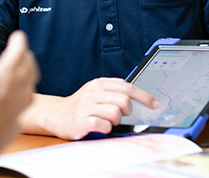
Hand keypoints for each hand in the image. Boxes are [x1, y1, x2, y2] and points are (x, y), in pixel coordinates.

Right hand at [0, 18, 38, 155]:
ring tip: (23, 74)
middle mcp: (14, 94)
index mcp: (2, 78)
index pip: (18, 52)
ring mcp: (15, 113)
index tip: (17, 36)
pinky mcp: (11, 129)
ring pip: (31, 90)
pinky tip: (14, 105)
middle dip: (27, 57)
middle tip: (22, 52)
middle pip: (30, 70)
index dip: (19, 40)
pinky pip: (23, 111)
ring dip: (28, 78)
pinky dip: (22, 101)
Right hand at [18, 77, 159, 139]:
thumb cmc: (82, 105)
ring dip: (115, 121)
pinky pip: (104, 125)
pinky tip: (99, 127)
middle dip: (126, 112)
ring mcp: (86, 106)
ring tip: (106, 121)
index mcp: (98, 83)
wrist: (57, 114)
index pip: (126, 86)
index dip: (144, 96)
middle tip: (119, 115)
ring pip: (115, 113)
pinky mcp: (81, 121)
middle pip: (124, 101)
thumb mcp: (96, 92)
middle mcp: (92, 92)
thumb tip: (140, 96)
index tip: (155, 104)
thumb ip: (114, 91)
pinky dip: (106, 128)